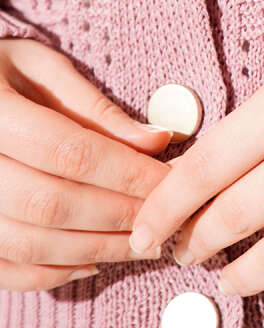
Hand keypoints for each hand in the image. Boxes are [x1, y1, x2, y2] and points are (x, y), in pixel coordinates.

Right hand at [0, 37, 170, 289]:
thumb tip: (157, 141)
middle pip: (52, 204)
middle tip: (162, 217)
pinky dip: (52, 273)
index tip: (168, 180)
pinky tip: (93, 261)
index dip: (125, 171)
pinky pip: (6, 268)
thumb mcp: (42, 68)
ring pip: (31, 244)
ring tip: (140, 243)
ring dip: (94, 249)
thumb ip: (95, 107)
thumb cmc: (0, 70)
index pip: (70, 152)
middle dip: (116, 215)